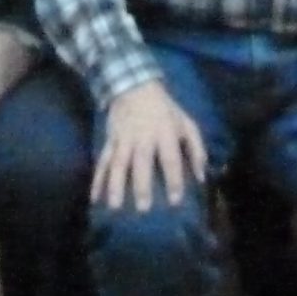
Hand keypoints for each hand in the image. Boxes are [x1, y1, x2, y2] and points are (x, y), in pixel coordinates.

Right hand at [95, 79, 208, 211]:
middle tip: (143, 209)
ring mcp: (123, 139)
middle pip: (141, 163)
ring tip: (114, 207)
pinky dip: (97, 179)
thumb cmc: (166, 110)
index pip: (170, 159)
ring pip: (118, 164)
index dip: (174, 179)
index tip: (175, 201)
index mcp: (164, 133)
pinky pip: (102, 161)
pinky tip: (95, 198)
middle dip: (141, 185)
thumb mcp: (187, 123)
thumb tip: (201, 177)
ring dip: (115, 185)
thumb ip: (197, 149)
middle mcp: (143, 137)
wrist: (134, 87)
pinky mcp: (109, 141)